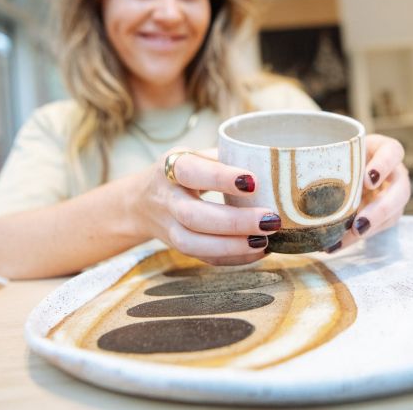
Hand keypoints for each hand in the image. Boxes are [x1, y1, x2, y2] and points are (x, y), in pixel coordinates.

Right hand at [128, 147, 279, 265]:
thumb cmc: (183, 172)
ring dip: (232, 246)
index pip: (191, 172)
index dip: (220, 178)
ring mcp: (169, 227)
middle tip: (270, 220)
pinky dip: (233, 258)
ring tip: (265, 240)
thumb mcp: (195, 154)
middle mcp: (166, 199)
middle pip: (193, 216)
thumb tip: (270, 162)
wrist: (142, 200)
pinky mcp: (178, 247)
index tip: (253, 182)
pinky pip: (204, 258)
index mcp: (171, 167)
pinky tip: (259, 250)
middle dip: (234, 222)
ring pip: (193, 244)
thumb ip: (224, 157)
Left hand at [325, 134, 409, 252]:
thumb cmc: (339, 154)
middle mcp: (395, 173)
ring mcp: (394, 196)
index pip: (393, 152)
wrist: (342, 169)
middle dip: (380, 210)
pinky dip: (355, 239)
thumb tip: (307, 178)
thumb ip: (331, 159)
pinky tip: (335, 245)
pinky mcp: (386, 215)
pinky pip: (376, 229)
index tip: (367, 180)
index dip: (383, 166)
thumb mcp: (337, 152)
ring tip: (341, 241)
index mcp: (385, 150)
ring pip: (391, 215)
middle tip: (359, 224)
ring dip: (367, 230)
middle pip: (401, 191)